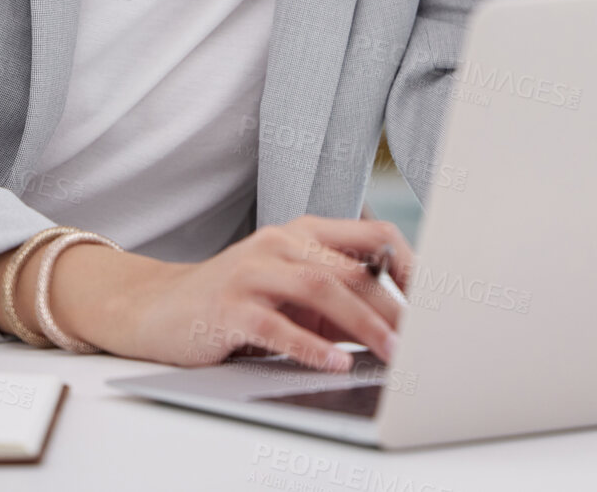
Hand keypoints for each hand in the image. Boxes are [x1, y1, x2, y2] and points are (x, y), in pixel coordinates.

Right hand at [55, 215, 412, 371]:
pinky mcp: (228, 306)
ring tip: (390, 352)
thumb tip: (396, 330)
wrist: (160, 308)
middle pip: (350, 267)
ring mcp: (253, 271)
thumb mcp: (293, 294)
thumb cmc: (238, 300)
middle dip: (392, 305)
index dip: (409, 263)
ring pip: (319, 288)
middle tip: (422, 340)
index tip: (436, 300)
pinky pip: (276, 325)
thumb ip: (338, 303)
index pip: (373, 235)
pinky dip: (309, 346)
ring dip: (361, 322)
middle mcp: (280, 242)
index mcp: (304, 233)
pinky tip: (334, 364)